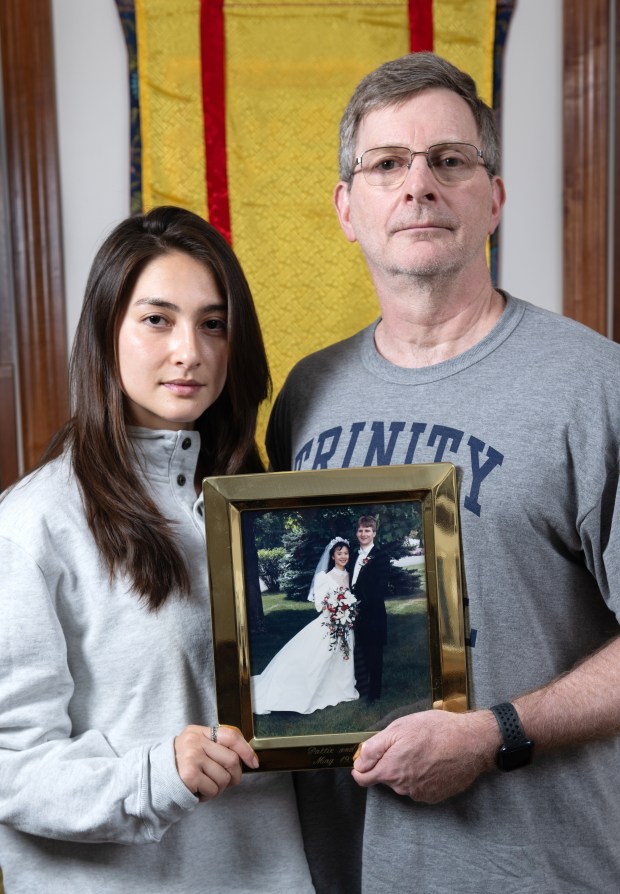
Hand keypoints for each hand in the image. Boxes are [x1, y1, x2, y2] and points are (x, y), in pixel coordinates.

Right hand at [174, 724, 258, 801]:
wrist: (153, 780)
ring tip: (205, 786)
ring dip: (219, 788)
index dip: (246, 750)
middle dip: (233, 776)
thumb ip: (215, 747)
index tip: (254, 762)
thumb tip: (245, 758)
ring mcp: (192, 757)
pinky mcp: (189, 775)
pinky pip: (213, 789)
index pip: (230, 735)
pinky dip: (209, 796)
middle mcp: (195, 741)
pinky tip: (198, 792)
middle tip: (225, 783)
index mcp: (198, 731)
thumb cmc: (179, 766)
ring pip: (224, 777)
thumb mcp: (195, 747)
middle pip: (231, 760)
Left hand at [351, 709, 499, 803]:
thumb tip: (359, 762)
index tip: (368, 757)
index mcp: (390, 770)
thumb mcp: (399, 728)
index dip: (362, 765)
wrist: (471, 743)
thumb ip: (374, 747)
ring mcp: (419, 794)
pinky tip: (433, 761)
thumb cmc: (436, 730)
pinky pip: (419, 787)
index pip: (363, 778)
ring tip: (423, 750)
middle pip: (385, 778)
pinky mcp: (435, 797)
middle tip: (405, 744)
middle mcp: (403, 788)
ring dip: (407, 769)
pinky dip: (422, 776)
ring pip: (403, 782)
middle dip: (389, 763)